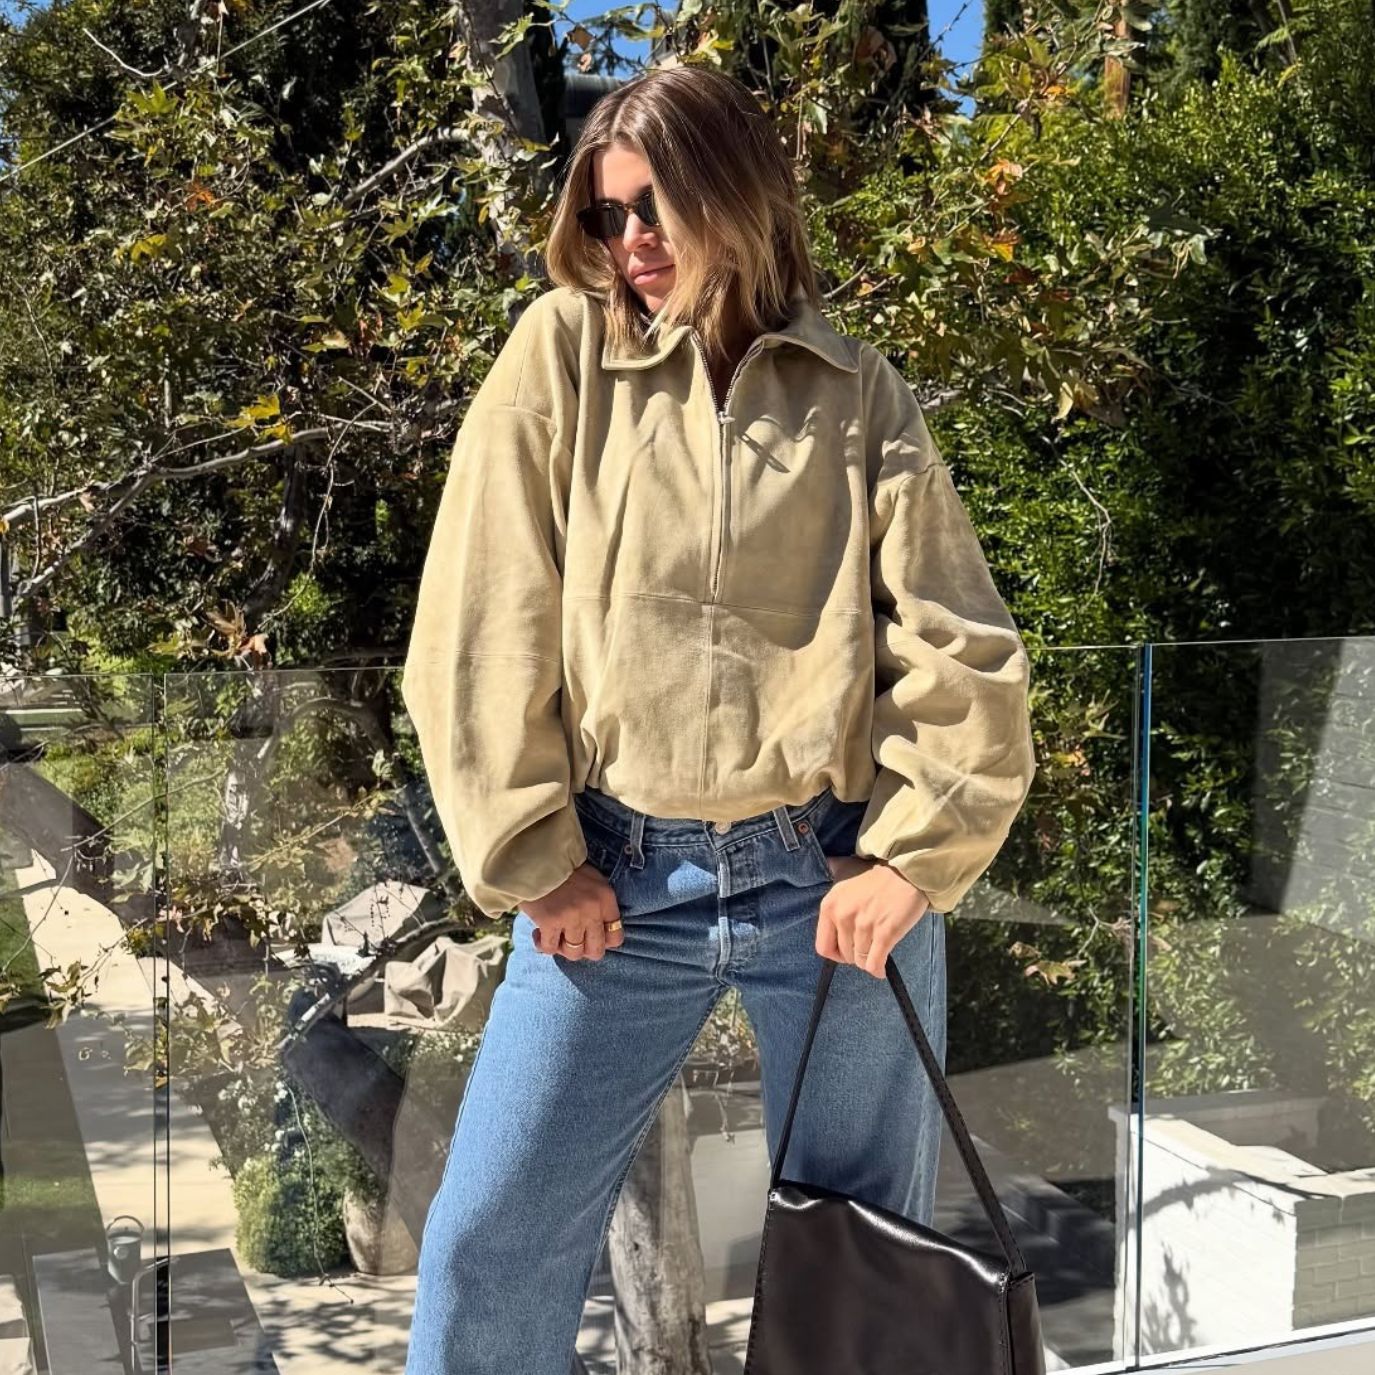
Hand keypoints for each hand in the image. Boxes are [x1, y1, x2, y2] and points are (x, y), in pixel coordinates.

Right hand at [522, 862, 624, 960]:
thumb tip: (596, 934)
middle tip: (571, 940)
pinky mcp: (550, 922)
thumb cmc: (564, 869)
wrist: (537, 857)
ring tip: (555, 936)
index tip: (590, 937)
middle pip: (596, 951)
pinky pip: (550, 948)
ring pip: (574, 953)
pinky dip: (543, 945)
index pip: (616, 937)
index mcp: (606, 899)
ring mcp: (572, 918)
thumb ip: (599, 906)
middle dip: (583, 950)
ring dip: (562, 948)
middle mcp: (592, 910)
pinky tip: (538, 934)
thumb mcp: (593, 881)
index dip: (602, 942)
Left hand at [816, 855, 930, 979]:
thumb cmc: (877, 877)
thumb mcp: (846, 877)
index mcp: (830, 906)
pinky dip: (877, 970)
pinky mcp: (885, 934)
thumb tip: (821, 874)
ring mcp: (864, 926)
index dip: (836, 954)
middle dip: (856, 955)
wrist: (907, 873)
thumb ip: (832, 884)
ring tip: (876, 950)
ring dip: (869, 960)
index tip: (847, 951)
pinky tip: (880, 970)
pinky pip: (874, 963)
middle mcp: (843, 916)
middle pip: (845, 956)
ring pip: (860, 961)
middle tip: (867, 946)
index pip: (823, 946)